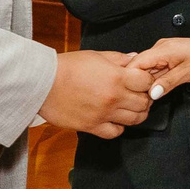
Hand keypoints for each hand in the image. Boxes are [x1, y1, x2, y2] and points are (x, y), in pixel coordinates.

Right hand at [39, 49, 153, 136]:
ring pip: (134, 120)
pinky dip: (119, 127)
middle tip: (139, 94)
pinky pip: (115, 132)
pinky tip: (115, 119)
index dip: (147, 80)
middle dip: (145, 97)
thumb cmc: (66, 67)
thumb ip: (118, 59)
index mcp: (116, 77)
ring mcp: (104, 114)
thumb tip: (134, 58)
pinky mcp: (92, 126)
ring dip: (136, 113)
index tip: (143, 80)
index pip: (147, 82)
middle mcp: (113, 98)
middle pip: (144, 103)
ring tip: (130, 107)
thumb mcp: (95, 56)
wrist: (42, 82)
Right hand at [132, 35, 189, 99]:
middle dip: (138, 83)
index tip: (134, 93)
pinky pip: (155, 70)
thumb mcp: (188, 72)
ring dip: (147, 83)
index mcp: (161, 50)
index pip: (135, 63)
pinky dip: (154, 80)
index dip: (130, 79)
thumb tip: (152, 93)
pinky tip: (158, 89)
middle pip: (138, 67)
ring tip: (151, 96)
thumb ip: (168, 82)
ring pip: (146, 70)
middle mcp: (159, 49)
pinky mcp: (167, 58)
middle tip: (143, 99)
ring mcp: (162, 53)